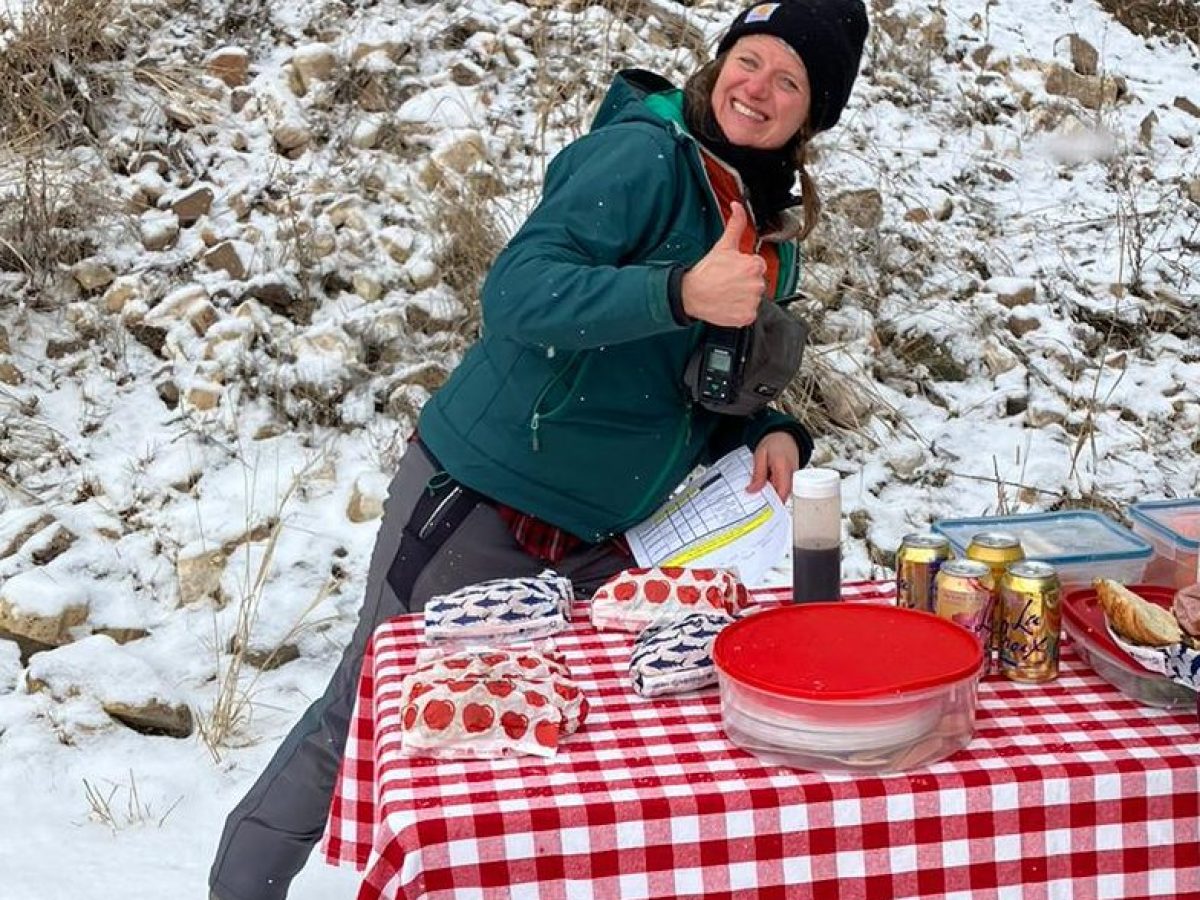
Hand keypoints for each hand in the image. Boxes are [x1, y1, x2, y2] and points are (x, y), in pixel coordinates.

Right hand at [680, 202, 764, 326]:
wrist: (691, 294)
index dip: (745, 268)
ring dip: (743, 297)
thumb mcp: (723, 245)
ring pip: (753, 298)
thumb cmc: (706, 271)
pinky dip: (740, 311)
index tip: (734, 271)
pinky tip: (728, 304)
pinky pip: (749, 313)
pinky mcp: (746, 316)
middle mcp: (756, 284)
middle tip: (729, 282)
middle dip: (745, 282)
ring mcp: (752, 301)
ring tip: (727, 293)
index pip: (758, 266)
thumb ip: (736, 224)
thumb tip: (738, 207)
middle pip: (757, 282)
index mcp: (754, 265)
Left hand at [747, 431, 800, 500]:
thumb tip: (753, 490)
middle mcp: (792, 475)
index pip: (781, 492)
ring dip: (770, 495)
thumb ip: (758, 473)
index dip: (772, 503)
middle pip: (781, 496)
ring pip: (781, 494)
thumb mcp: (760, 455)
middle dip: (768, 502)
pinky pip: (782, 489)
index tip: (759, 508)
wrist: (785, 436)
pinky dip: (773, 490)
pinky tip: (763, 487)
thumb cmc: (774, 443)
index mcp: (784, 468)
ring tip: (757, 493)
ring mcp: (793, 478)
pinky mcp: (791, 479)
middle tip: (753, 504)